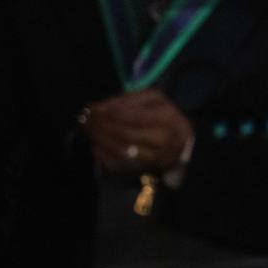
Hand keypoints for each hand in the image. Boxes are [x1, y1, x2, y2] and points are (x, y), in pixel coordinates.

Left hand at [79, 89, 193, 173]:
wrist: (183, 142)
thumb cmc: (165, 115)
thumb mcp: (154, 99)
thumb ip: (130, 99)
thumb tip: (103, 106)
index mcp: (164, 117)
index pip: (130, 116)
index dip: (108, 112)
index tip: (91, 108)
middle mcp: (160, 139)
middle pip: (123, 133)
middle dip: (100, 126)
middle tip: (84, 118)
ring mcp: (152, 157)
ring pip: (119, 150)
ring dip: (98, 139)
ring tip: (86, 129)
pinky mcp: (143, 169)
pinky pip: (118, 164)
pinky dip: (103, 155)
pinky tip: (94, 145)